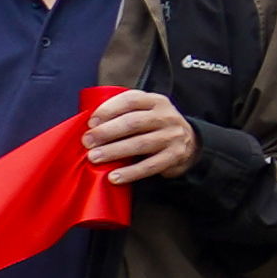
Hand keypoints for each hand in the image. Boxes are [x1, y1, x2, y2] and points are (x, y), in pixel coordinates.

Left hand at [82, 88, 198, 183]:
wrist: (190, 142)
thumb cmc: (154, 126)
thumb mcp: (145, 112)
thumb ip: (123, 113)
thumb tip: (89, 126)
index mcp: (155, 101)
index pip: (130, 100)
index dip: (109, 110)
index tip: (90, 123)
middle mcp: (166, 116)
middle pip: (133, 122)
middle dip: (106, 132)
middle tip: (87, 142)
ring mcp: (172, 136)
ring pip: (140, 144)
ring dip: (114, 151)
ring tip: (94, 158)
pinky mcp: (175, 156)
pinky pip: (150, 166)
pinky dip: (130, 173)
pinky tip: (114, 177)